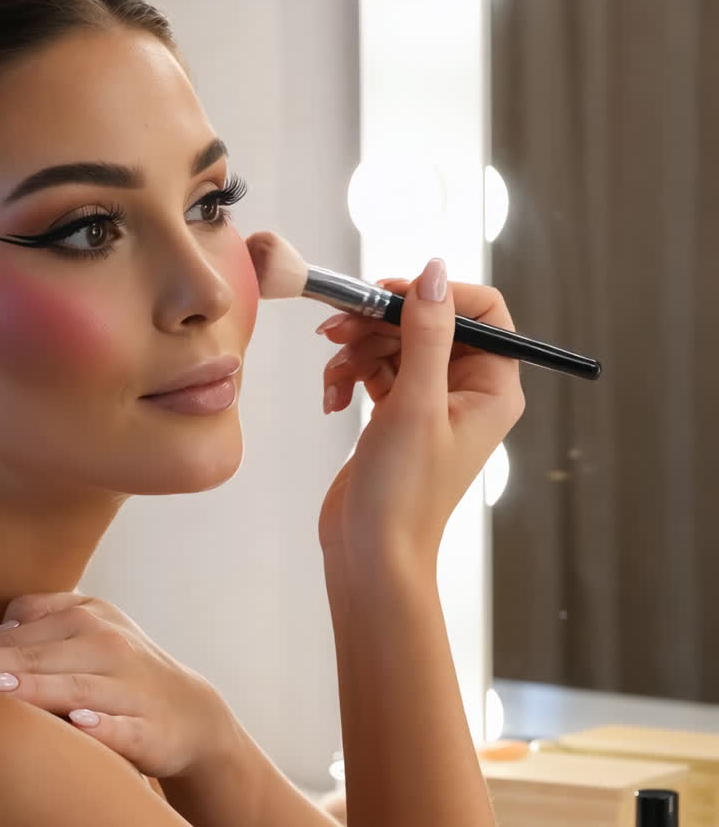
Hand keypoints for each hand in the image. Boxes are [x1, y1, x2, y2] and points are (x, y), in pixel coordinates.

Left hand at [0, 591, 240, 778]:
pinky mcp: (148, 731)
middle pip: (44, 658)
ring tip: (2, 690)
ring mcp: (132, 691)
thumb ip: (44, 612)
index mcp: (91, 619)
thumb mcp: (95, 623)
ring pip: (79, 689)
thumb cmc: (124, 669)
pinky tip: (80, 722)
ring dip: (40, 690)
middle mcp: (112, 649)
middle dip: (3, 667)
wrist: (191, 713)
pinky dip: (103, 726)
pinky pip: (123, 729)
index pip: (26, 629)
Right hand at [316, 260, 524, 571]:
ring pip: (395, 343)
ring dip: (358, 350)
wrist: (371, 554)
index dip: (437, 294)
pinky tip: (333, 399)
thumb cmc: (404, 494)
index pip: (483, 311)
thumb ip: (427, 333)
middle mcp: (468, 392)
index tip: (391, 294)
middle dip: (381, 322)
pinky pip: (376, 370)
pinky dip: (350, 375)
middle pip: (429, 322)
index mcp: (493, 388)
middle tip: (339, 329)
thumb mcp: (416, 403)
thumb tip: (434, 272)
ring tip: (333, 375)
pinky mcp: (398, 415)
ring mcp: (431, 403)